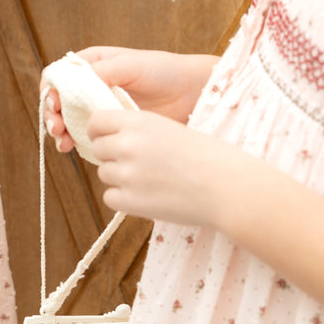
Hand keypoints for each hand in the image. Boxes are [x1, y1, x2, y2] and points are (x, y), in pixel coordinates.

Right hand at [42, 46, 215, 151]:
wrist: (192, 94)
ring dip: (60, 131)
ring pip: (68, 120)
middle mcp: (92, 86)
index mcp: (93, 65)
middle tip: (57, 127)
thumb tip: (75, 82)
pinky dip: (76, 142)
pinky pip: (86, 136)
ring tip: (63, 142)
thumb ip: (104, 71)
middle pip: (59, 100)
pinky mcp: (111, 128)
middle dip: (52, 114)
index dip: (51, 89)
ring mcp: (100, 109)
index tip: (55, 104)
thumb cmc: (165, 71)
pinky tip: (74, 149)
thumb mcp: (133, 64)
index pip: (60, 75)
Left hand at [86, 106, 246, 227]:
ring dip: (120, 177)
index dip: (99, 131)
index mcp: (139, 121)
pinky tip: (148, 196)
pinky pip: (110, 197)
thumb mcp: (172, 129)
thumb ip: (141, 131)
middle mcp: (128, 145)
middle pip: (97, 149)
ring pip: (104, 174)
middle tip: (136, 163)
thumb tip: (114, 139)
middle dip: (111, 155)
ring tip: (150, 180)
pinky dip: (124, 199)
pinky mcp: (130, 201)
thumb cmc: (209, 157)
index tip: (106, 137)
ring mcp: (127, 174)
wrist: (227, 186)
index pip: (96, 121)